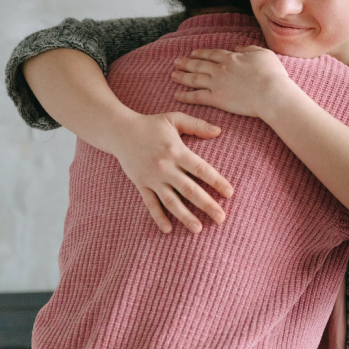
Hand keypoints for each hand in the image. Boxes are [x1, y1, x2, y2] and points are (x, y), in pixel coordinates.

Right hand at [108, 111, 234, 234]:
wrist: (119, 131)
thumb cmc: (151, 124)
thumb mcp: (175, 118)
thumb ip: (197, 125)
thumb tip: (219, 131)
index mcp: (176, 151)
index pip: (201, 169)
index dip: (217, 182)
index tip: (230, 193)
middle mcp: (165, 167)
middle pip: (189, 190)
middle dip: (207, 204)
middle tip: (221, 218)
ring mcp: (152, 178)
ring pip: (171, 201)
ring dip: (185, 216)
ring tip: (199, 229)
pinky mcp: (141, 184)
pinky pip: (150, 204)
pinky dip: (159, 217)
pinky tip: (168, 230)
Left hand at [171, 46, 293, 121]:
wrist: (271, 93)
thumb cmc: (272, 74)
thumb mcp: (263, 53)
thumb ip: (249, 49)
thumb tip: (238, 47)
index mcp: (232, 58)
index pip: (212, 54)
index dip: (201, 53)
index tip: (193, 53)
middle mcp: (220, 69)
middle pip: (199, 65)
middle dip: (186, 63)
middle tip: (176, 62)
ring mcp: (217, 84)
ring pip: (194, 79)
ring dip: (182, 77)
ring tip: (172, 75)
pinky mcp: (217, 99)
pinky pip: (197, 96)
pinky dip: (186, 95)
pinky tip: (177, 94)